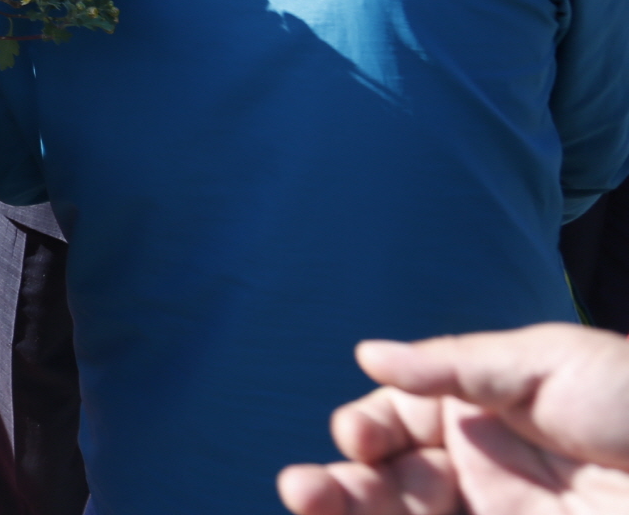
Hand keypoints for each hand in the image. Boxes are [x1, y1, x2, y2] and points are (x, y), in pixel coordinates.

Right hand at [277, 323, 628, 514]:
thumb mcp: (548, 362)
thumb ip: (454, 364)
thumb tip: (368, 354)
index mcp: (484, 412)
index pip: (398, 419)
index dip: (367, 427)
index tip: (357, 438)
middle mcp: (482, 470)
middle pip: (389, 479)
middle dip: (341, 482)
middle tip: (305, 489)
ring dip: (347, 510)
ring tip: (305, 499)